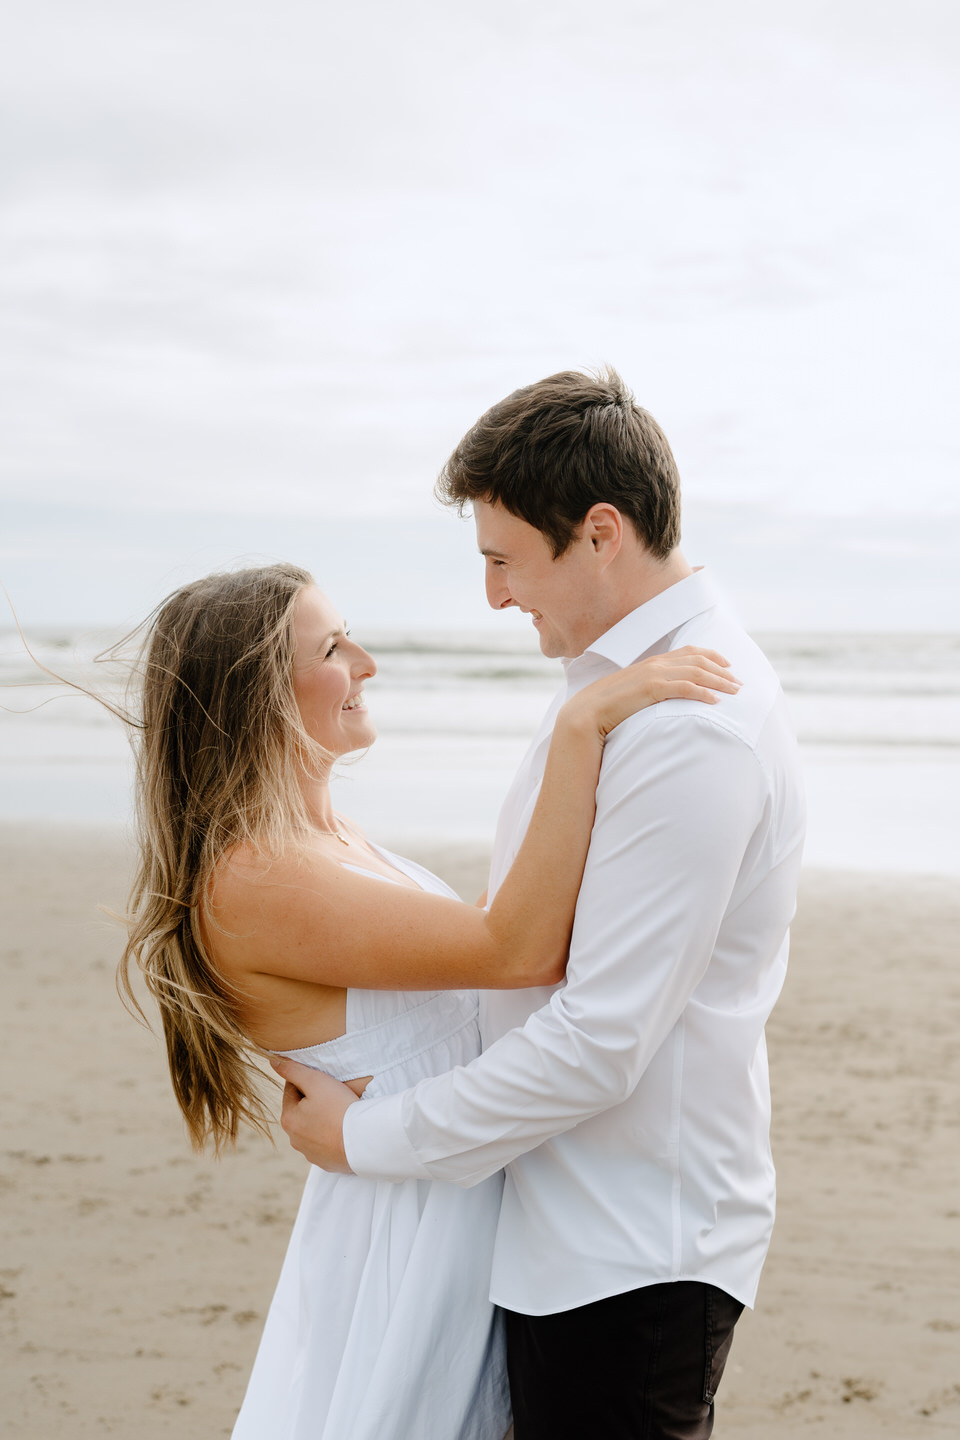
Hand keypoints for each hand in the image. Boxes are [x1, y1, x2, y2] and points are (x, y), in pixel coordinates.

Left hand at [271, 1057, 359, 1171]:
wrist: (363, 1140)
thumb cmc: (339, 1108)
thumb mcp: (316, 1081)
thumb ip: (292, 1070)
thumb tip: (273, 1061)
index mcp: (288, 1119)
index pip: (291, 1090)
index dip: (307, 1080)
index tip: (323, 1080)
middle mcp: (294, 1139)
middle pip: (301, 1110)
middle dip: (312, 1101)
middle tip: (333, 1094)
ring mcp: (310, 1152)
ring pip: (312, 1127)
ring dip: (320, 1118)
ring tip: (339, 1111)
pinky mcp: (325, 1161)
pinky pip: (324, 1143)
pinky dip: (330, 1135)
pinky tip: (342, 1128)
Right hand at [562, 647, 740, 739]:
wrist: (587, 712)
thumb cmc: (610, 707)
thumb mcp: (635, 692)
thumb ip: (652, 688)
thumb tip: (667, 696)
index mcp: (652, 662)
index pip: (689, 652)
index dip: (712, 656)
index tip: (729, 665)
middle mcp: (655, 664)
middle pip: (698, 661)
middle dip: (723, 671)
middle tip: (740, 683)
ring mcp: (653, 675)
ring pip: (696, 673)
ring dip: (719, 681)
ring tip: (735, 692)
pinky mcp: (651, 689)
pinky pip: (684, 688)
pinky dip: (703, 692)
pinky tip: (715, 701)